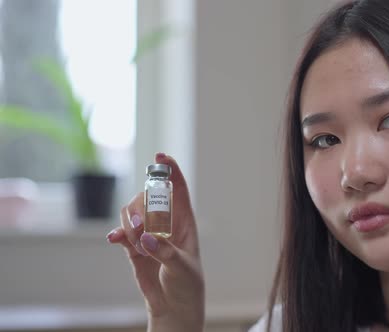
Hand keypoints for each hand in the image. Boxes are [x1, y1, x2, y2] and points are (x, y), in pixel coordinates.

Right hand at [106, 153, 203, 331]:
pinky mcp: (134, 247)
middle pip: (148, 197)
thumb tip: (147, 238)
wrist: (173, 306)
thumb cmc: (187, 284)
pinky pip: (122, 232)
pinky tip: (116, 240)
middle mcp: (166, 223)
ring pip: (133, 212)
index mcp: (185, 222)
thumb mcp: (182, 268)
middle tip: (140, 226)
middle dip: (141, 205)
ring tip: (135, 242)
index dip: (171, 171)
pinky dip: (118, 233)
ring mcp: (149, 233)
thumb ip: (165, 252)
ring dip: (129, 222)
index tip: (161, 156)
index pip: (178, 190)